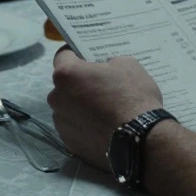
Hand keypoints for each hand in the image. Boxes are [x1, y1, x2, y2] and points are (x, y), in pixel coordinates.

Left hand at [48, 47, 163, 169]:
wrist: (139, 140)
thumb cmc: (132, 96)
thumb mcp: (128, 64)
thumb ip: (109, 63)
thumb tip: (104, 69)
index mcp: (66, 74)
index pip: (63, 55)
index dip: (76, 53)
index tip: (87, 55)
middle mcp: (56, 97)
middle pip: (65, 84)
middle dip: (79, 82)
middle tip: (101, 85)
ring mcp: (61, 122)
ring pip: (68, 107)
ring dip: (80, 105)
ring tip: (104, 110)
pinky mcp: (68, 142)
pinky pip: (74, 126)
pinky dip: (84, 124)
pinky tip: (102, 126)